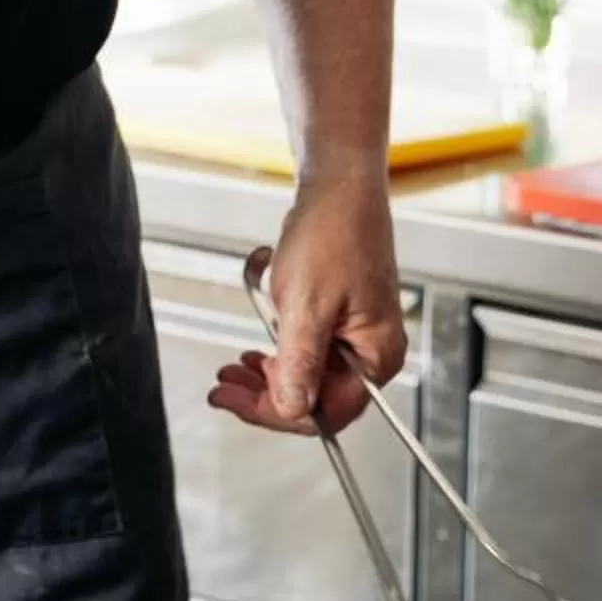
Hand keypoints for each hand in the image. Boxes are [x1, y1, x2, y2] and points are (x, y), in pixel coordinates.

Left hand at [208, 176, 404, 436]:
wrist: (338, 187)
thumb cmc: (333, 234)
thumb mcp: (306, 304)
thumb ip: (299, 362)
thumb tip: (291, 409)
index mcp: (376, 356)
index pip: (328, 412)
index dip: (279, 413)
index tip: (238, 401)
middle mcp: (372, 352)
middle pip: (316, 398)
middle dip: (265, 396)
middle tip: (225, 388)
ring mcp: (356, 336)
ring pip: (307, 376)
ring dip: (266, 377)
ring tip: (231, 371)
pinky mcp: (340, 319)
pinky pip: (307, 351)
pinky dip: (277, 354)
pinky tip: (255, 350)